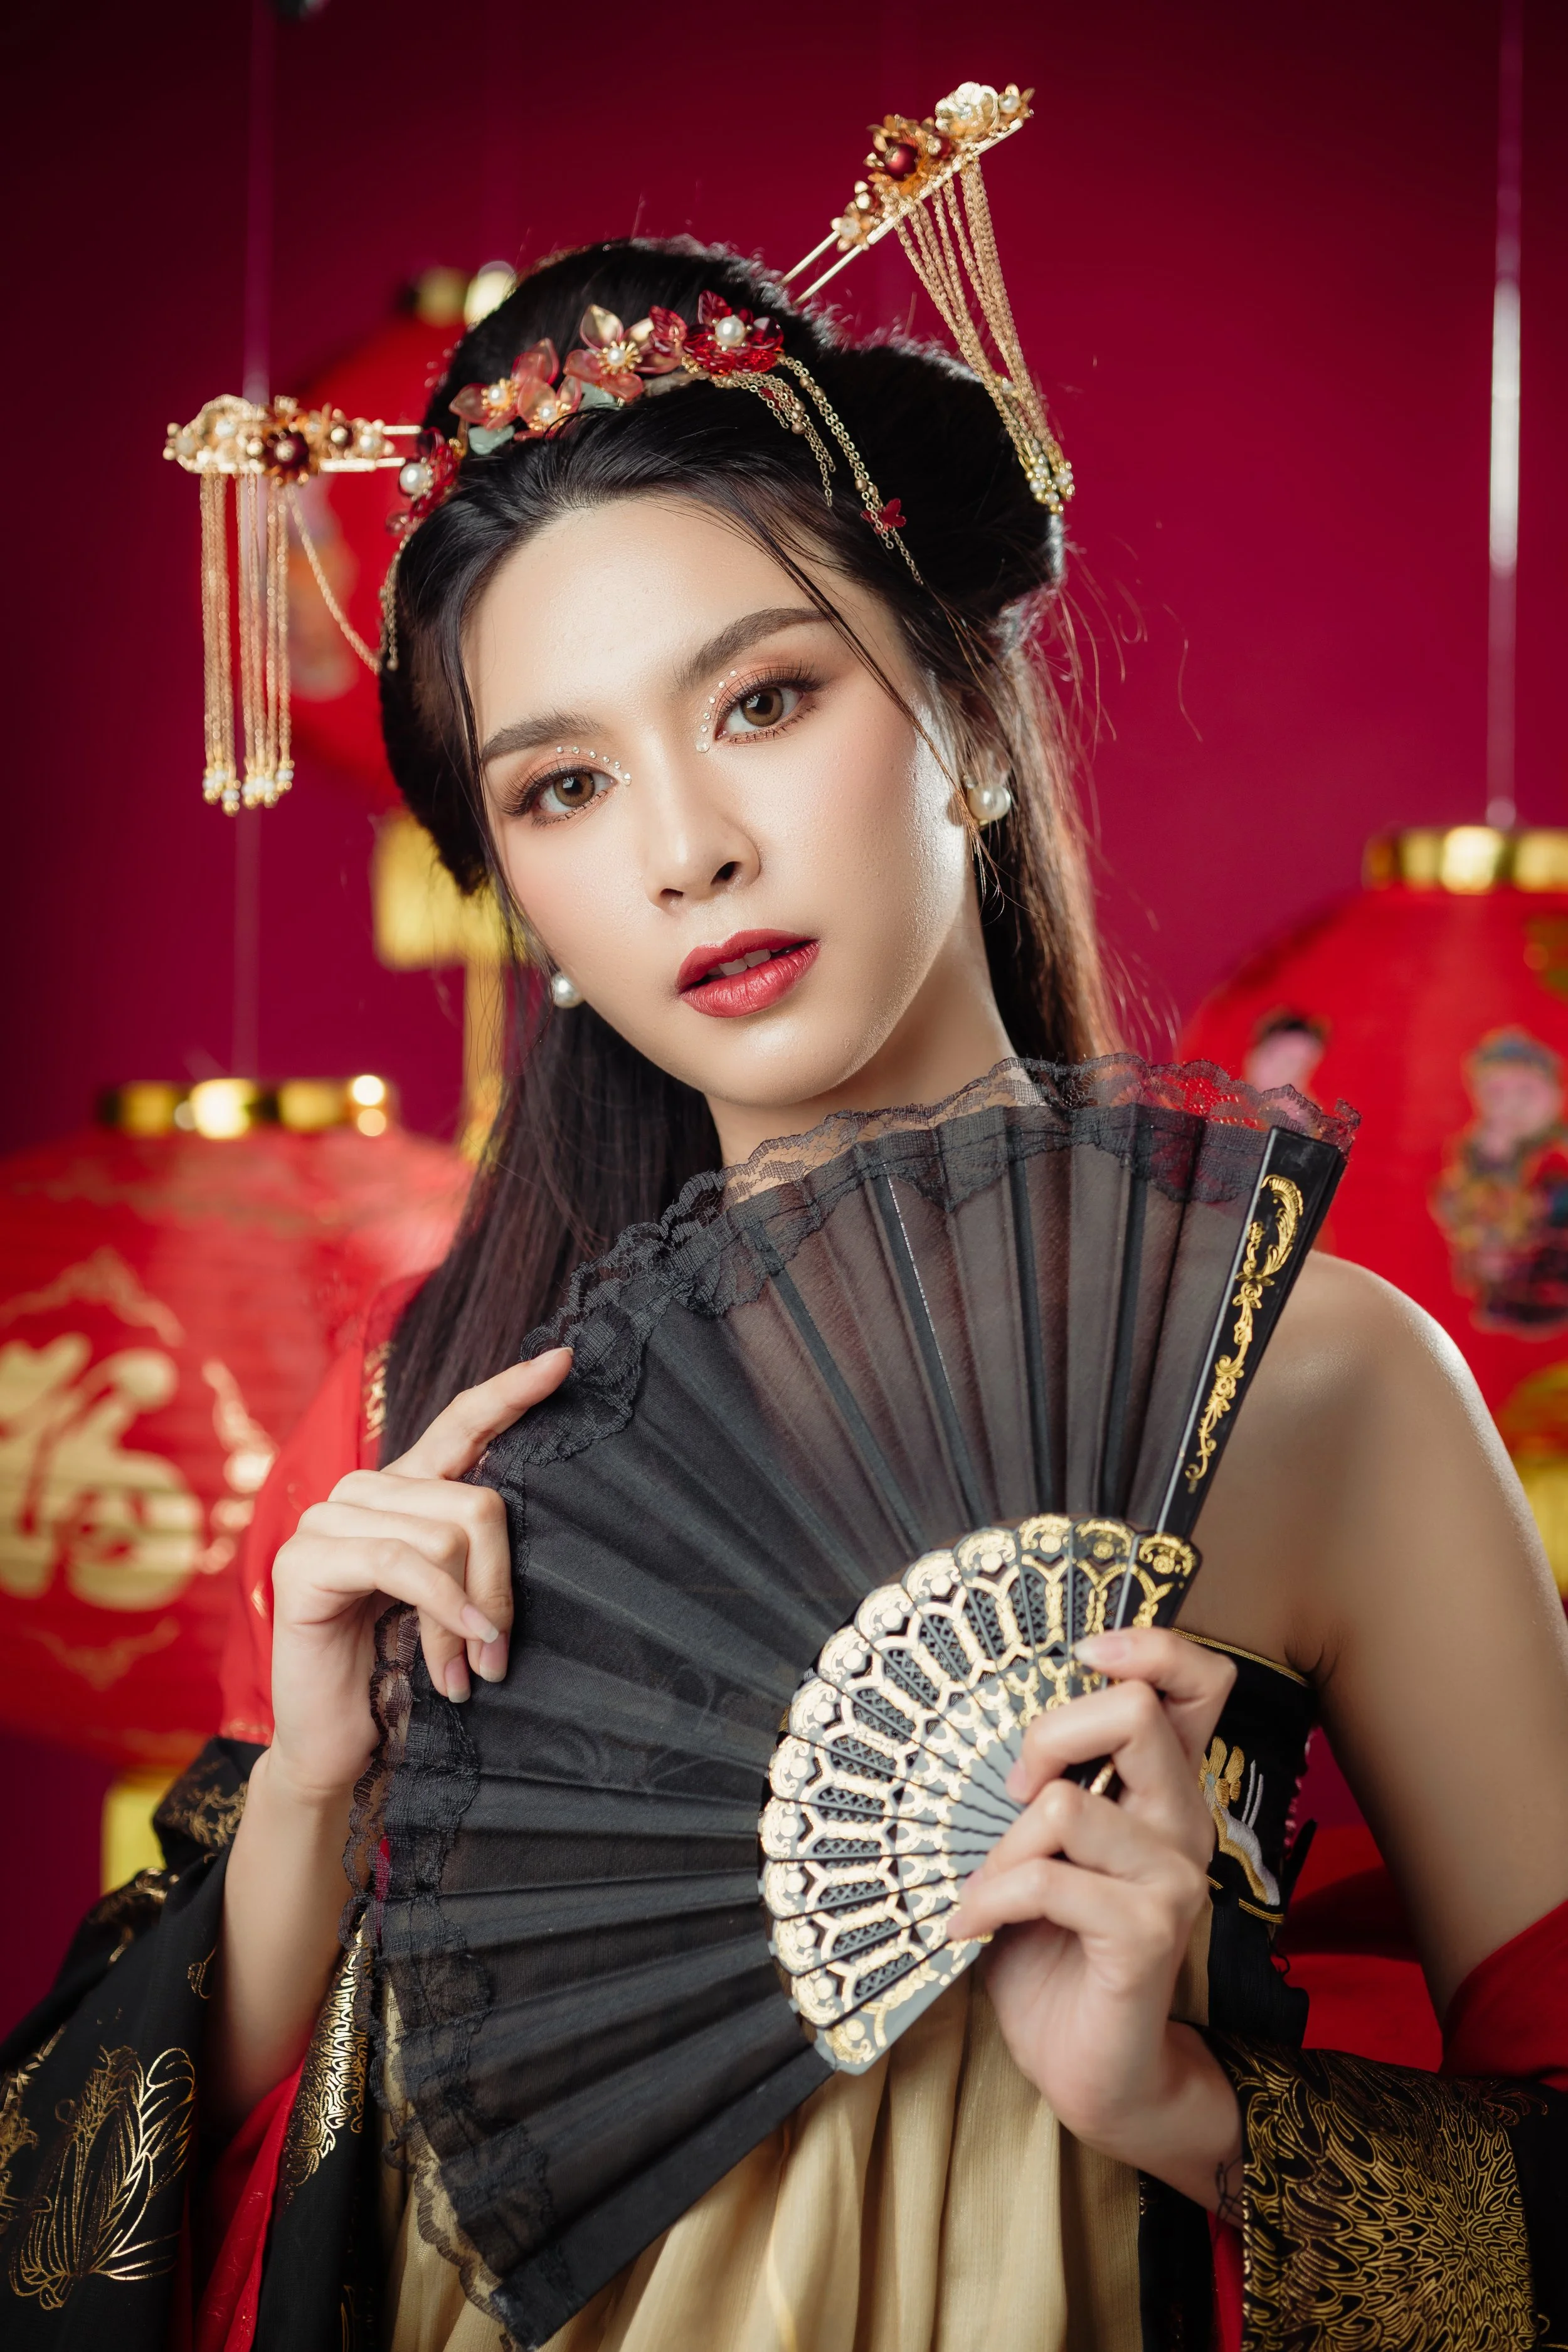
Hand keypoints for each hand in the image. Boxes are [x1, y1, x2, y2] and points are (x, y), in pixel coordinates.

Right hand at [266, 1350, 570, 1802]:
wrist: (337, 1742)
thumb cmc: (399, 1672)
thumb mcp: (452, 1602)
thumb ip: (476, 1556)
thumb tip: (535, 1537)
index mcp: (404, 1491)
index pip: (461, 1423)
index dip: (511, 1391)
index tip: (563, 1361)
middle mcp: (363, 1491)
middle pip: (473, 1501)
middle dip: (498, 1581)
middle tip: (498, 1652)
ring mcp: (327, 1520)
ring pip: (443, 1534)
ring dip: (469, 1613)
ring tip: (470, 1671)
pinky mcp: (305, 1560)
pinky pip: (401, 1564)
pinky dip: (442, 1610)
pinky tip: (457, 1657)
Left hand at [947, 1628, 1242, 2200]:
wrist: (1093, 2071)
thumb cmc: (1053, 1950)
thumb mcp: (1038, 1849)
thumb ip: (1037, 1787)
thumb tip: (975, 1725)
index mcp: (1163, 1789)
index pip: (1200, 1682)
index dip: (1150, 1647)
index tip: (1085, 1655)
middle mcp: (1183, 1822)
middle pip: (1137, 1711)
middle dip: (1049, 1734)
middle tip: (1009, 1794)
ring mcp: (1172, 1879)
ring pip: (1070, 1802)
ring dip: (1003, 1844)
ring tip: (983, 1885)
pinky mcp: (1146, 1936)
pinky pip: (1049, 1880)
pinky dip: (991, 1898)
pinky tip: (970, 1927)